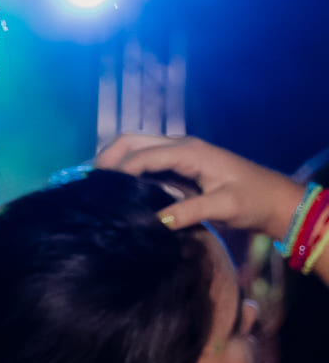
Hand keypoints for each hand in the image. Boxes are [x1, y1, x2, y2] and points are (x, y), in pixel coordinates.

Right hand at [93, 134, 307, 238]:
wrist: (277, 201)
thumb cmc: (254, 201)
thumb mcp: (224, 207)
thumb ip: (189, 212)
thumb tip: (154, 221)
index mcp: (190, 152)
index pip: (142, 156)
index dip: (117, 172)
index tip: (95, 191)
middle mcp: (182, 146)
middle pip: (132, 140)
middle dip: (106, 157)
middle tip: (85, 183)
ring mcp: (181, 153)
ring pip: (136, 146)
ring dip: (113, 160)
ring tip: (94, 184)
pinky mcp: (180, 165)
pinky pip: (145, 159)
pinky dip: (126, 168)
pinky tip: (115, 186)